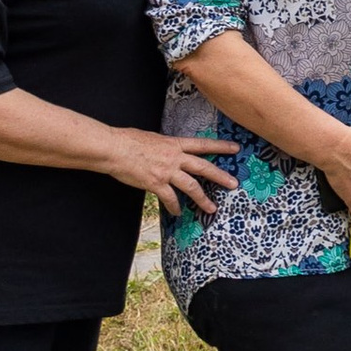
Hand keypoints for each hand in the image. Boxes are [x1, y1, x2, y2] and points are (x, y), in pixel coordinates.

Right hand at [116, 129, 236, 214]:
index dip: (220, 146)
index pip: (202, 144)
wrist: (114, 149)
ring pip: (191, 186)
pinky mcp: (155, 183)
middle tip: (234, 184)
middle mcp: (174, 157)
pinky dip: (174, 207)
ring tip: (211, 208)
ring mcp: (166, 171)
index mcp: (174, 144)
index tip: (235, 148)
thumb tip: (170, 150)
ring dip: (203, 199)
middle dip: (220, 176)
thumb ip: (165, 146)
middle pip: (203, 167)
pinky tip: (178, 213)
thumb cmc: (129, 140)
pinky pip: (170, 198)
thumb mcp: (153, 138)